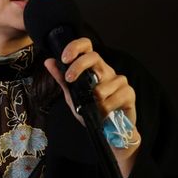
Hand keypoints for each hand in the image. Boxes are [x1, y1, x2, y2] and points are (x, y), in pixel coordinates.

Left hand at [43, 37, 140, 177]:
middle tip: (70, 79)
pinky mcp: (129, 93)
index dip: (75, 47)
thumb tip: (48, 61)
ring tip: (94, 107)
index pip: (86, 47)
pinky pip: (116, 97)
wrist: (110, 131)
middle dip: (79, 66)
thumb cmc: (92, 110)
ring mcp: (119, 80)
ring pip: (103, 84)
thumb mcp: (73, 95)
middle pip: (95, 56)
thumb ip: (62, 79)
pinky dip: (107, 107)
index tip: (64, 58)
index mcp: (92, 68)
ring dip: (95, 98)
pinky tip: (105, 112)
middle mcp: (106, 71)